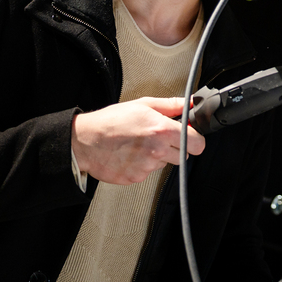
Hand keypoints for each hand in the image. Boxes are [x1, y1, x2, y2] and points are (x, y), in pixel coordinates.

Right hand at [71, 97, 204, 184]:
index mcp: (161, 130)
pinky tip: (132, 154)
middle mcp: (156, 150)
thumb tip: (189, 103)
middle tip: (162, 139)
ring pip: (166, 164)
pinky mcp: (136, 178)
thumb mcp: (143, 104)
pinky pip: (149, 172)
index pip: (197, 143)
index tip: (191, 137)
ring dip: (159, 156)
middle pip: (184, 156)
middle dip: (178, 148)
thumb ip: (171, 105)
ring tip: (141, 145)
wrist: (85, 141)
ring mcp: (146, 167)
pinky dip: (143, 165)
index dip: (196, 139)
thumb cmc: (111, 121)